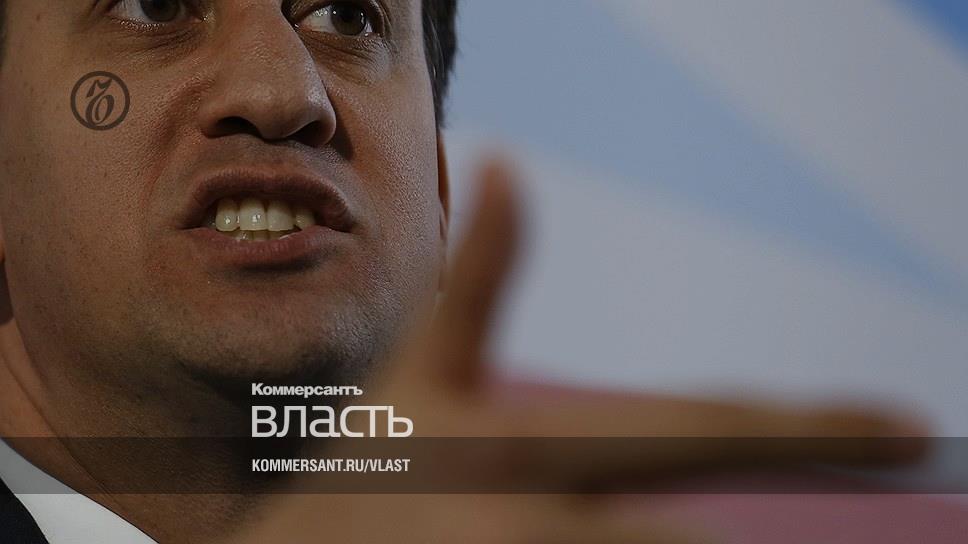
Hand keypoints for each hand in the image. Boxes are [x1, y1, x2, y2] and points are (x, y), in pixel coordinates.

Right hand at [229, 158, 927, 543]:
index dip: (813, 427)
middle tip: (647, 521)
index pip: (699, 430)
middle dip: (691, 536)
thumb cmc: (365, 469)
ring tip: (553, 527)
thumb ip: (480, 276)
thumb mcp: (421, 370)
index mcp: (535, 450)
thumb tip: (511, 160)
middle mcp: (545, 536)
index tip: (911, 424)